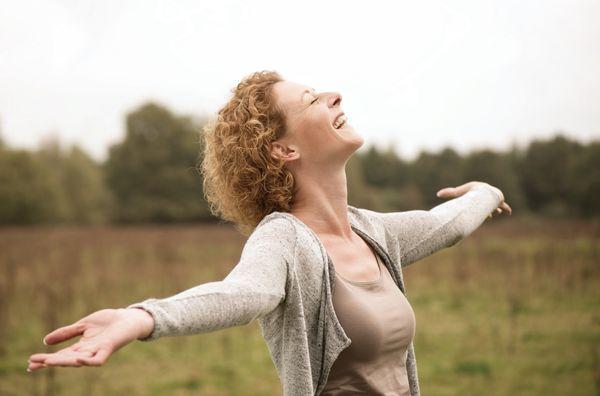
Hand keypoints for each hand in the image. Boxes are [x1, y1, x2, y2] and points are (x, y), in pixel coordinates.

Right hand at [27, 308, 153, 371]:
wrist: (129, 318)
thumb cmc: (108, 322)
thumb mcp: (83, 325)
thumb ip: (67, 333)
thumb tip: (45, 341)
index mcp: (81, 346)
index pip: (60, 354)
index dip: (46, 359)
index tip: (30, 362)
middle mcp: (88, 351)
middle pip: (66, 359)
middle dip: (50, 362)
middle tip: (33, 364)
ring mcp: (98, 351)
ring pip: (78, 361)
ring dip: (64, 362)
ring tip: (48, 361)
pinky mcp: (109, 348)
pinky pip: (98, 360)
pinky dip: (88, 362)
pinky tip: (78, 360)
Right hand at [436, 181, 511, 218]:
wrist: (482, 191)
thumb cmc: (469, 192)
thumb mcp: (457, 193)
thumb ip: (448, 193)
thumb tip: (438, 193)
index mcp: (476, 194)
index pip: (477, 202)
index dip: (478, 208)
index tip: (476, 213)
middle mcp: (485, 196)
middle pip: (486, 204)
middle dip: (487, 210)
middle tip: (488, 216)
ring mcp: (492, 198)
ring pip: (494, 206)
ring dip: (494, 210)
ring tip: (495, 213)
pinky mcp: (499, 200)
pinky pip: (504, 206)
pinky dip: (506, 209)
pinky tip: (509, 212)